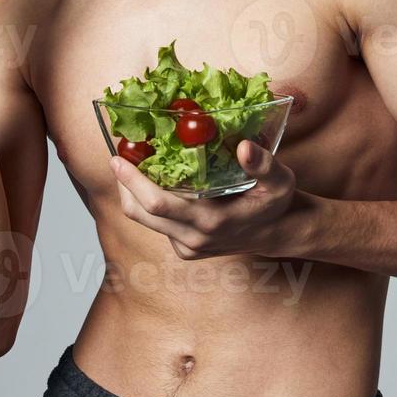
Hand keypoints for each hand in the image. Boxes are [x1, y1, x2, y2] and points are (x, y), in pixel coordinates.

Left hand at [110, 138, 311, 259]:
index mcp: (210, 222)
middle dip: (123, 185)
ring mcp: (187, 247)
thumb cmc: (276, 202)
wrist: (278, 233)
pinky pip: (156, 224)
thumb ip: (263, 164)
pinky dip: (148, 202)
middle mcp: (193, 238)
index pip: (158, 204)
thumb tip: (244, 147)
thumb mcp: (280, 180)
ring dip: (132, 193)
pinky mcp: (185, 249)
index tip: (117, 158)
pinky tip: (153, 180)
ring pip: (144, 219)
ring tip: (131, 163)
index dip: (133, 182)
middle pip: (140, 213)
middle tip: (118, 155)